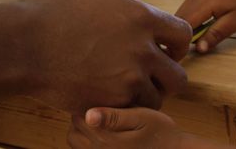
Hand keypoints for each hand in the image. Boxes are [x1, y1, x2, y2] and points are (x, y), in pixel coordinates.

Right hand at [28, 0, 191, 112]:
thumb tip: (141, 5)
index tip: (166, 49)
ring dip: (147, 94)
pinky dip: (127, 107)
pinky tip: (113, 96)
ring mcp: (128, 79)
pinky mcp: (113, 101)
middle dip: (167, 75)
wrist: (27, 46)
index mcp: (141, 17)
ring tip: (130, 88)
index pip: (183, 34)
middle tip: (152, 74)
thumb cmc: (55, 11)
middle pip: (179, 75)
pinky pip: (134, 111)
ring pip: (158, 98)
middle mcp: (142, 49)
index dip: (177, 43)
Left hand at [67, 107, 195, 148]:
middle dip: (80, 118)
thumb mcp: (142, 118)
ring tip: (99, 120)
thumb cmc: (161, 133)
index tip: (95, 93)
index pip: (78, 117)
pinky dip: (88, 142)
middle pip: (73, 132)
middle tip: (97, 107)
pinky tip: (103, 132)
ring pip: (76, 143)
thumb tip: (89, 114)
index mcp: (106, 139)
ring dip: (82, 132)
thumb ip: (115, 116)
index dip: (85, 103)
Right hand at [175, 0, 235, 53]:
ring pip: (181, 14)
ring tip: (200, 37)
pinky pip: (187, 9)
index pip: (185, 24)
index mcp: (206, 2)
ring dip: (186, 27)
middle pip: (179, 19)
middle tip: (191, 48)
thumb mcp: (235, 23)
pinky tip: (202, 27)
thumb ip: (215, 35)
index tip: (184, 54)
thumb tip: (199, 49)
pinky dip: (189, 20)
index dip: (182, 40)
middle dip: (182, 34)